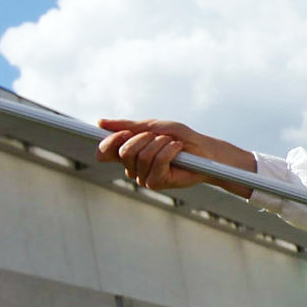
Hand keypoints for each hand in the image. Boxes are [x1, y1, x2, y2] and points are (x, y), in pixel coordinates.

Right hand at [96, 119, 253, 193]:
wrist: (205, 151)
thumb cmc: (180, 138)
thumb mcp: (155, 126)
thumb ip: (129, 125)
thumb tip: (101, 123)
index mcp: (128, 153)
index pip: (105, 151)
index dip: (110, 141)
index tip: (124, 133)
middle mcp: (132, 167)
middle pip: (124, 151)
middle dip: (144, 137)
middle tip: (160, 136)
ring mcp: (143, 177)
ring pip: (142, 156)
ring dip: (161, 143)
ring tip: (172, 143)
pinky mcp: (156, 183)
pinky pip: (157, 162)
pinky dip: (169, 151)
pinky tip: (178, 149)